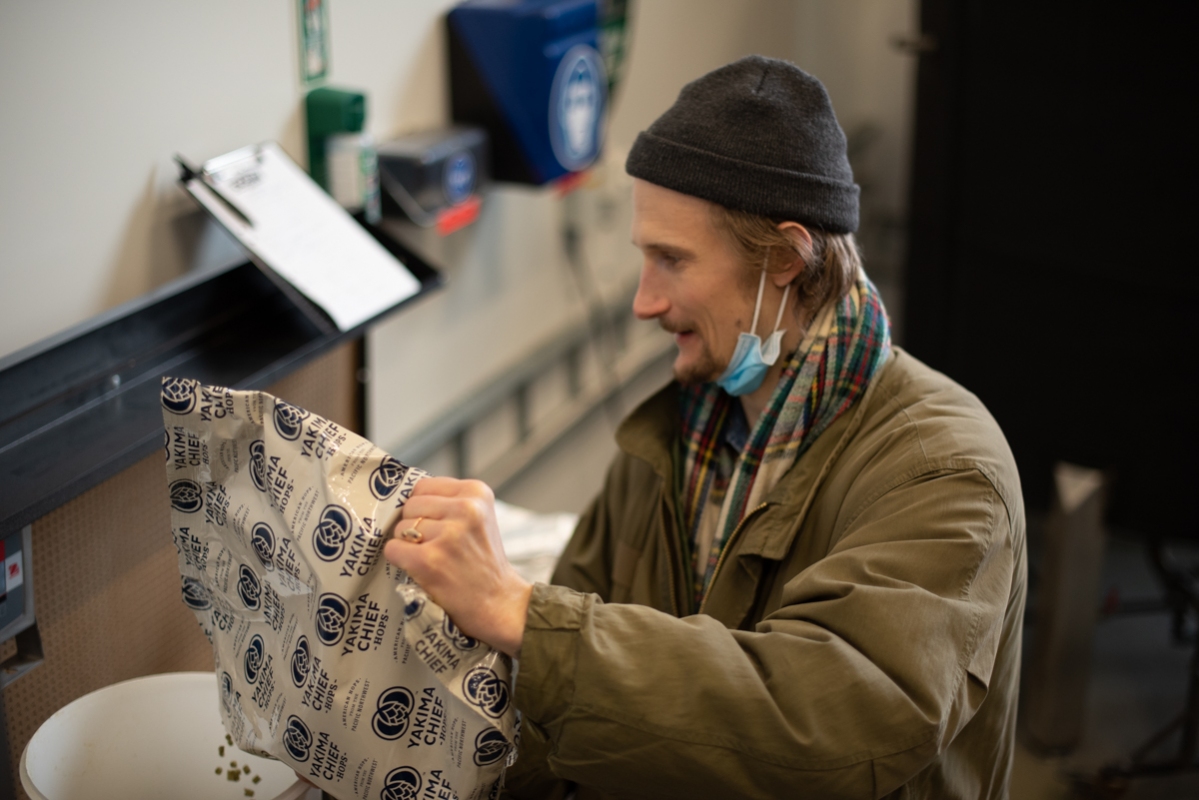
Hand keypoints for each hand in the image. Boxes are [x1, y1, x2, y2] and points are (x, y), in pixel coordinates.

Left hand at [383, 477, 531, 656]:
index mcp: (477, 492)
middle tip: (438, 547)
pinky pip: (393, 549)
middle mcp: (466, 509)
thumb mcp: (479, 518)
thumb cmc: (483, 562)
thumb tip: (401, 497)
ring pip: (401, 529)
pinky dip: (401, 561)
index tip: (438, 525)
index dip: (424, 508)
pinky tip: (423, 570)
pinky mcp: (430, 560)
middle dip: (416, 526)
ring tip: (436, 560)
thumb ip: (448, 502)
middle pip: (410, 505)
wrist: (499, 603)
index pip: (423, 486)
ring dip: (410, 546)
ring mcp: (448, 535)